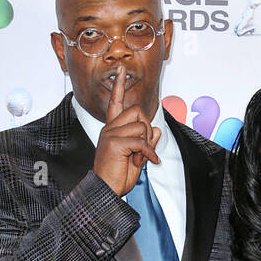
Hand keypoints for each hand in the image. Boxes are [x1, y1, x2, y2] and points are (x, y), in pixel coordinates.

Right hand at [92, 64, 160, 196]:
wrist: (105, 191)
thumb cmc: (117, 177)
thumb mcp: (137, 158)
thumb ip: (146, 143)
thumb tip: (156, 130)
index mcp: (112, 129)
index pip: (115, 102)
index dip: (119, 86)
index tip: (121, 70)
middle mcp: (109, 128)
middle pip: (136, 112)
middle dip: (146, 129)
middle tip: (143, 149)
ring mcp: (110, 134)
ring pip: (140, 127)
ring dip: (146, 145)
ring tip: (139, 159)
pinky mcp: (114, 143)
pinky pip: (141, 141)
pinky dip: (149, 152)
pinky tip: (150, 162)